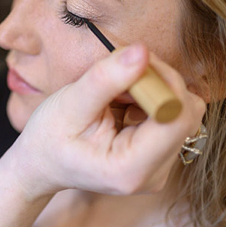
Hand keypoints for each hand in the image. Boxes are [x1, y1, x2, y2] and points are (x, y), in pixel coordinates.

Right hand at [13, 44, 205, 200]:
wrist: (39, 165)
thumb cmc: (48, 138)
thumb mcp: (69, 104)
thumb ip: (106, 79)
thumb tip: (141, 51)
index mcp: (132, 169)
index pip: (177, 117)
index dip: (163, 81)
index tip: (132, 62)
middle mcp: (155, 175)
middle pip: (186, 114)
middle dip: (158, 83)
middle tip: (120, 74)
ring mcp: (160, 169)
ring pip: (182, 112)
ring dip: (153, 91)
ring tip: (115, 95)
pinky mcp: (160, 159)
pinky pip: (171, 118)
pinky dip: (150, 101)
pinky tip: (122, 105)